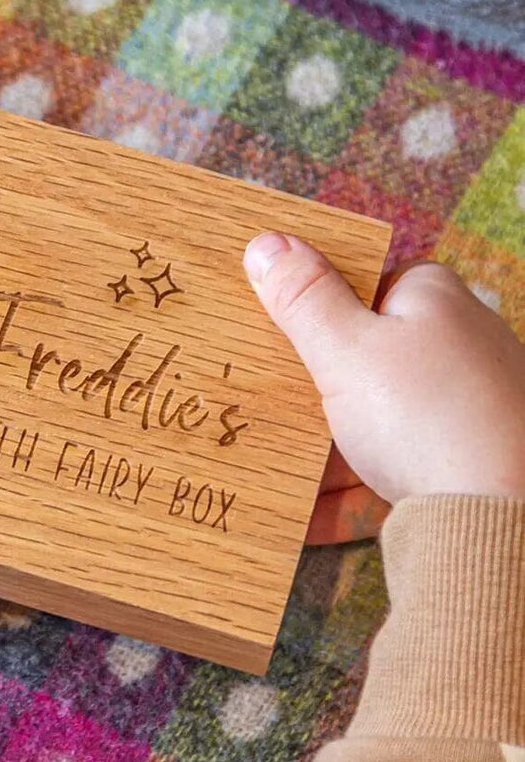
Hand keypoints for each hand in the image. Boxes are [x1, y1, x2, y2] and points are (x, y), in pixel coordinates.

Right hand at [244, 233, 524, 540]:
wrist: (495, 517)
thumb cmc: (424, 419)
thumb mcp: (344, 350)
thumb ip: (304, 297)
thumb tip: (266, 244)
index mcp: (434, 298)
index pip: (363, 282)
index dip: (316, 308)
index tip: (279, 337)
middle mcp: (462, 338)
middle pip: (366, 349)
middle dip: (317, 384)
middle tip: (276, 402)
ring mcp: (470, 396)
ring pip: (379, 409)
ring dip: (331, 440)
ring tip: (290, 463)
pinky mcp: (470, 449)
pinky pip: (398, 457)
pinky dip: (357, 477)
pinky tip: (318, 506)